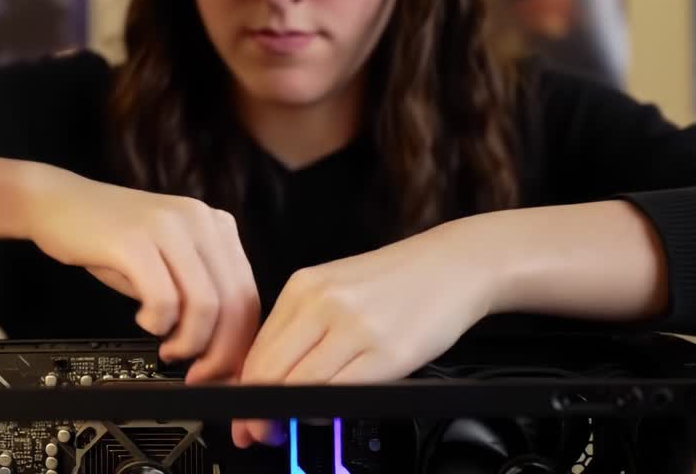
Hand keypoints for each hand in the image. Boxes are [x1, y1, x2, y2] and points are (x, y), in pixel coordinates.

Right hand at [21, 166, 259, 381]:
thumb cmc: (110, 239)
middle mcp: (200, 221)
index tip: (224, 371)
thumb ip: (198, 294)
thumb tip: (222, 350)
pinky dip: (158, 323)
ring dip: (189, 342)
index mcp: (217, 227)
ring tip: (168, 348)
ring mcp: (168, 227)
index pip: (248, 294)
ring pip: (205, 304)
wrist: (59, 203)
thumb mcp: (168, 261)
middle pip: (234, 302)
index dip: (240, 343)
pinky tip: (145, 321)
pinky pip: (164, 298)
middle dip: (219, 352)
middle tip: (198, 372)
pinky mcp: (134, 240)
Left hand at [231, 225, 497, 447]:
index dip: (242, 390)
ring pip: (300, 385)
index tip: (241, 412)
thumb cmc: (396, 280)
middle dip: (255, 410)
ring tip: (288, 423)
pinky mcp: (388, 353)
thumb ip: (300, 324)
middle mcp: (324, 303)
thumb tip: (266, 374)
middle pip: (269, 370)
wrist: (454, 264)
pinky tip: (326, 410)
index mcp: (304, 286)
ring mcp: (356, 328)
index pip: (257, 348)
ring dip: (287, 414)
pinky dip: (324, 409)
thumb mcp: (335, 286)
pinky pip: (340, 393)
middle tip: (254, 430)